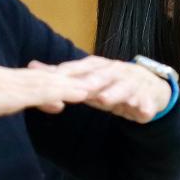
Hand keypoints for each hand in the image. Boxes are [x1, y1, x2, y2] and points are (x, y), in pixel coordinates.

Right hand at [0, 64, 100, 120]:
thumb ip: (9, 102)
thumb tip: (20, 106)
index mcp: (11, 80)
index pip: (46, 79)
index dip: (69, 80)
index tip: (91, 81)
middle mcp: (18, 77)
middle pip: (58, 76)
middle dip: (85, 78)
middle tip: (112, 76)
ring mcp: (17, 83)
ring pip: (57, 81)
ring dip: (83, 82)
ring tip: (108, 82)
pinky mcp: (13, 92)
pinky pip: (45, 91)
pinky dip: (65, 92)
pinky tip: (83, 95)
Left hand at [31, 56, 170, 123]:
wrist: (147, 86)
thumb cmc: (109, 83)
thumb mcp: (85, 78)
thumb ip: (61, 74)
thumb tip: (31, 66)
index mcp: (98, 66)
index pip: (79, 69)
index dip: (65, 74)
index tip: (48, 80)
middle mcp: (115, 72)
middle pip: (100, 76)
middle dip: (89, 81)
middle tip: (77, 88)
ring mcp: (132, 85)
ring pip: (123, 89)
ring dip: (114, 93)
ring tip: (105, 99)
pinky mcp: (147, 99)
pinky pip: (146, 105)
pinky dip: (145, 108)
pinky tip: (143, 113)